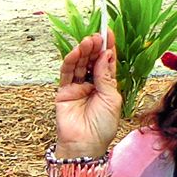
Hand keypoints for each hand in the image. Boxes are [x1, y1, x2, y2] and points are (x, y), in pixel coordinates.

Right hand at [53, 30, 120, 158]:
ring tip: (88, 41)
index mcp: (107, 86)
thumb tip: (106, 54)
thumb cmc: (103, 126)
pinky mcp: (64, 92)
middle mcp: (92, 84)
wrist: (85, 145)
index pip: (107, 62)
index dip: (108, 47)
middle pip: (92, 60)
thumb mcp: (111, 98)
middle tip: (97, 35)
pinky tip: (76, 53)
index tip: (109, 32)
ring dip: (83, 52)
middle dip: (95, 47)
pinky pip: (67, 74)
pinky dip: (71, 62)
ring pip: (80, 65)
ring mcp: (77, 87)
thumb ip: (106, 76)